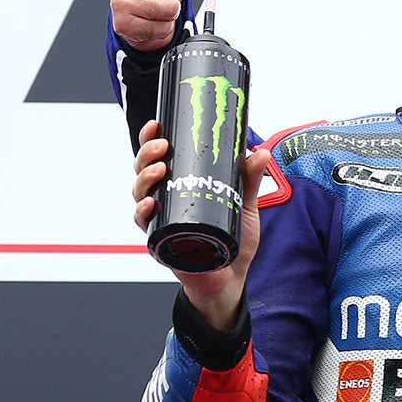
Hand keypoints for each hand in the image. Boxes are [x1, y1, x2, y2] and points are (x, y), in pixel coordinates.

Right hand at [132, 118, 269, 328]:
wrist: (232, 277)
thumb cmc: (233, 239)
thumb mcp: (245, 205)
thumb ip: (250, 179)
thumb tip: (261, 152)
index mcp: (179, 186)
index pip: (158, 158)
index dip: (151, 140)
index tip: (157, 124)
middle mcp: (164, 201)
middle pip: (144, 171)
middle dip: (147, 154)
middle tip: (162, 146)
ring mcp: (160, 221)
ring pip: (140, 194)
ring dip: (145, 178)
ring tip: (160, 168)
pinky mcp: (161, 242)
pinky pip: (145, 225)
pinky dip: (144, 213)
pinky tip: (150, 204)